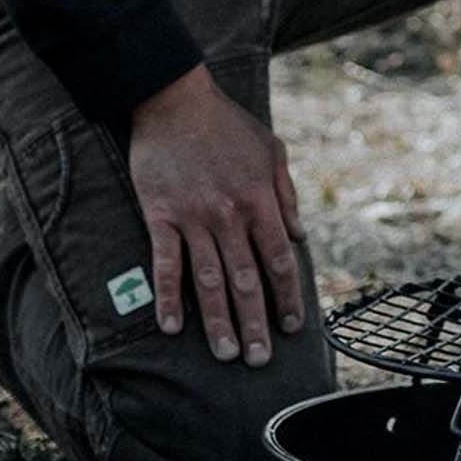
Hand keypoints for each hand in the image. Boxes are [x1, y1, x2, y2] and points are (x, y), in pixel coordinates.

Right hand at [127, 65, 306, 364]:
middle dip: (256, 323)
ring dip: (218, 322)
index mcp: (260, 200)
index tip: (294, 325)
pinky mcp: (160, 216)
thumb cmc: (227, 125)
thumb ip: (287, 195)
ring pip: (210, 280)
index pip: (279, 260)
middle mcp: (230, 215)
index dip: (288, 295)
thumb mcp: (271, 151)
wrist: (175, 100)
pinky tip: (170, 327)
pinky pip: (165, 264)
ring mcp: (194, 218)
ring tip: (226, 354)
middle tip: (261, 360)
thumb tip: (300, 237)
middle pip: (247, 280)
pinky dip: (168, 297)